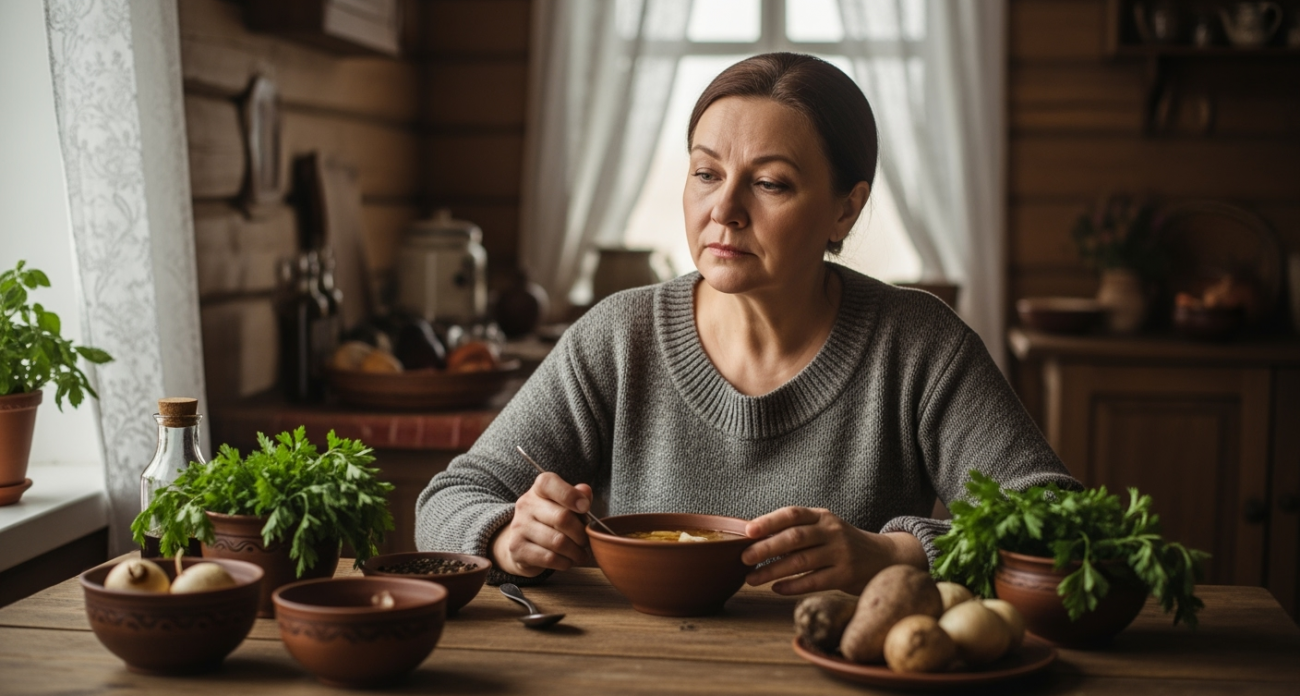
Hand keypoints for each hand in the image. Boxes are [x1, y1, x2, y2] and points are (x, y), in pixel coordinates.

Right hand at [491, 472, 592, 576]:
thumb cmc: (551, 521)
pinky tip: (568, 561)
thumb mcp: (564, 505)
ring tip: (581, 554)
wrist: (522, 543)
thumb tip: (585, 491)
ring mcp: (519, 526)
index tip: (585, 508)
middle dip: (581, 533)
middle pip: (562, 517)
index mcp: (539, 489)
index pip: (550, 483)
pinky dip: (565, 562)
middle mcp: (526, 504)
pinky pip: (549, 558)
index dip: (571, 495)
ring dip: (576, 552)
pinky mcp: (517, 548)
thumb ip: (577, 496)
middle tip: (586, 541)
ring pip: (558, 542)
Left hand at [740, 506, 926, 594]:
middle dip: (766, 548)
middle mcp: (832, 531)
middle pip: (794, 537)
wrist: (884, 558)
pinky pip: (814, 581)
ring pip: (801, 561)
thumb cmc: (843, 544)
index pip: (792, 514)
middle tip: (744, 558)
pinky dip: (793, 585)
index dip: (769, 521)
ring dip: (773, 571)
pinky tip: (777, 588)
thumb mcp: (825, 529)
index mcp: (823, 516)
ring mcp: (841, 553)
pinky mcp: (846, 575)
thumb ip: (799, 531)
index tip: (747, 531)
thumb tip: (756, 539)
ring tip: (753, 578)